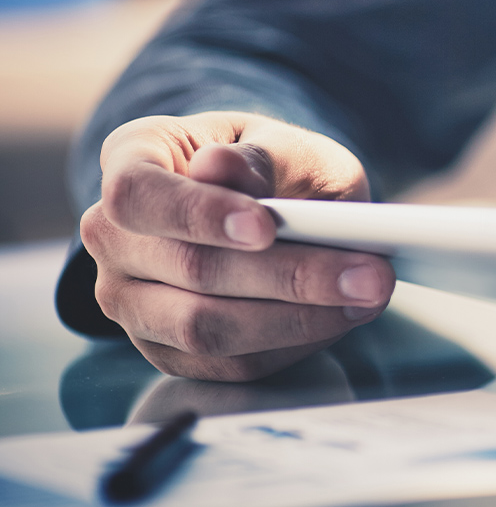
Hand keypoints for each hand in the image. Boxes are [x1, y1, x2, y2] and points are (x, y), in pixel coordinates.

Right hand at [79, 112, 395, 381]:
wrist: (274, 201)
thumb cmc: (273, 164)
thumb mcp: (282, 143)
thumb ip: (258, 157)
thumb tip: (218, 168)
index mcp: (132, 159)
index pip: (138, 195)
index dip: (198, 214)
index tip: (265, 226)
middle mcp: (114, 235)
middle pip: (188, 269)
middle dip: (288, 276)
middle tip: (370, 273)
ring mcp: (131, 299)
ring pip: (205, 328)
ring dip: (297, 318)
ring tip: (368, 295)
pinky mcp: (167, 349)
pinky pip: (228, 364)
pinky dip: (292, 343)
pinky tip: (341, 317)